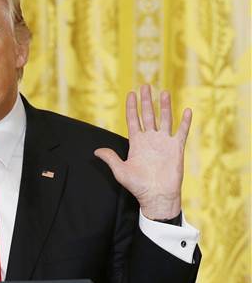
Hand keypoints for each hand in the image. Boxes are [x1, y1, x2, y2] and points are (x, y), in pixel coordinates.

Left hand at [94, 85, 191, 219]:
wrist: (156, 196)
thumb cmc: (138, 186)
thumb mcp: (120, 171)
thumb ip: (110, 158)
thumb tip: (96, 151)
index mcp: (137, 143)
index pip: (133, 120)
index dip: (131, 107)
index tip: (130, 94)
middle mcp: (150, 140)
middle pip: (148, 115)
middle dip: (146, 101)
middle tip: (145, 86)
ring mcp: (164, 143)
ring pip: (165, 119)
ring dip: (164, 106)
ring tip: (163, 92)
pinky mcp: (176, 148)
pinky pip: (181, 132)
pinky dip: (184, 122)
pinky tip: (186, 110)